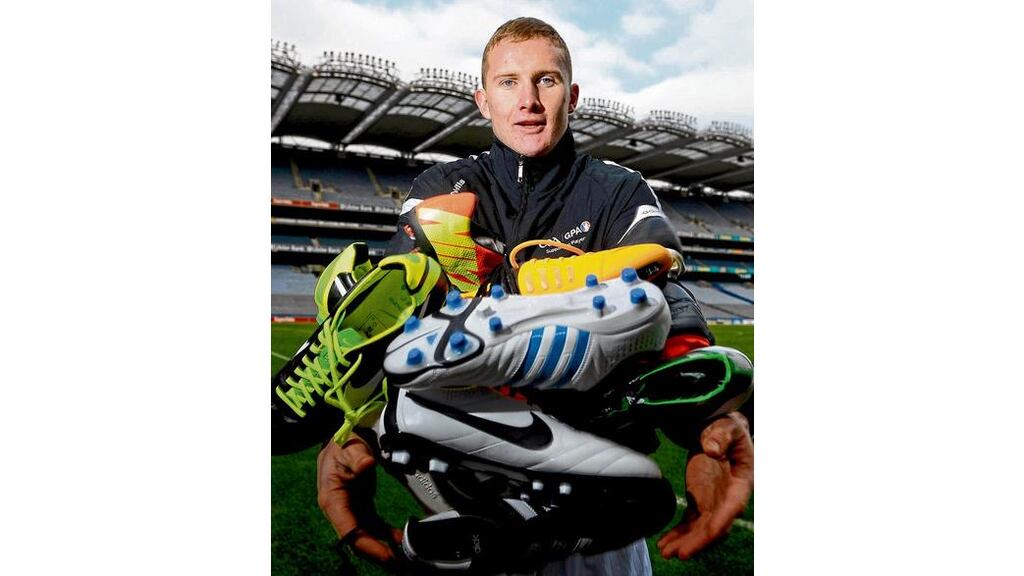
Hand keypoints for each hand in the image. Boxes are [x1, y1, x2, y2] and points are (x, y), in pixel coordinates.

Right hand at [317, 435, 403, 567]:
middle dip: (376, 553)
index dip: (367, 545)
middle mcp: (339, 509)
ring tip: (402, 558)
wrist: (341, 436)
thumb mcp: (347, 448)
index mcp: (332, 500)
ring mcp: (349, 508)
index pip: (348, 531)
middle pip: (357, 538)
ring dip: (381, 547)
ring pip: (365, 534)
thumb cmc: (342, 443)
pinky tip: (399, 539)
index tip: (386, 554)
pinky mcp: (359, 504)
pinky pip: (372, 524)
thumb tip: (366, 464)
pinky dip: (384, 533)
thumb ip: (356, 458)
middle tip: (398, 564)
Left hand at [657, 412, 753, 559]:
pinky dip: (678, 533)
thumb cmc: (726, 427)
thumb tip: (712, 449)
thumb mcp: (726, 426)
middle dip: (698, 541)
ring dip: (685, 542)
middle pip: (715, 525)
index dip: (721, 522)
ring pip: (701, 528)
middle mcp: (728, 497)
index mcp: (741, 482)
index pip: (732, 507)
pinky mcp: (701, 501)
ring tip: (665, 552)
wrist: (717, 428)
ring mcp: (714, 501)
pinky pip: (691, 522)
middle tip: (679, 553)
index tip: (707, 534)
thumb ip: (720, 436)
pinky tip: (664, 543)